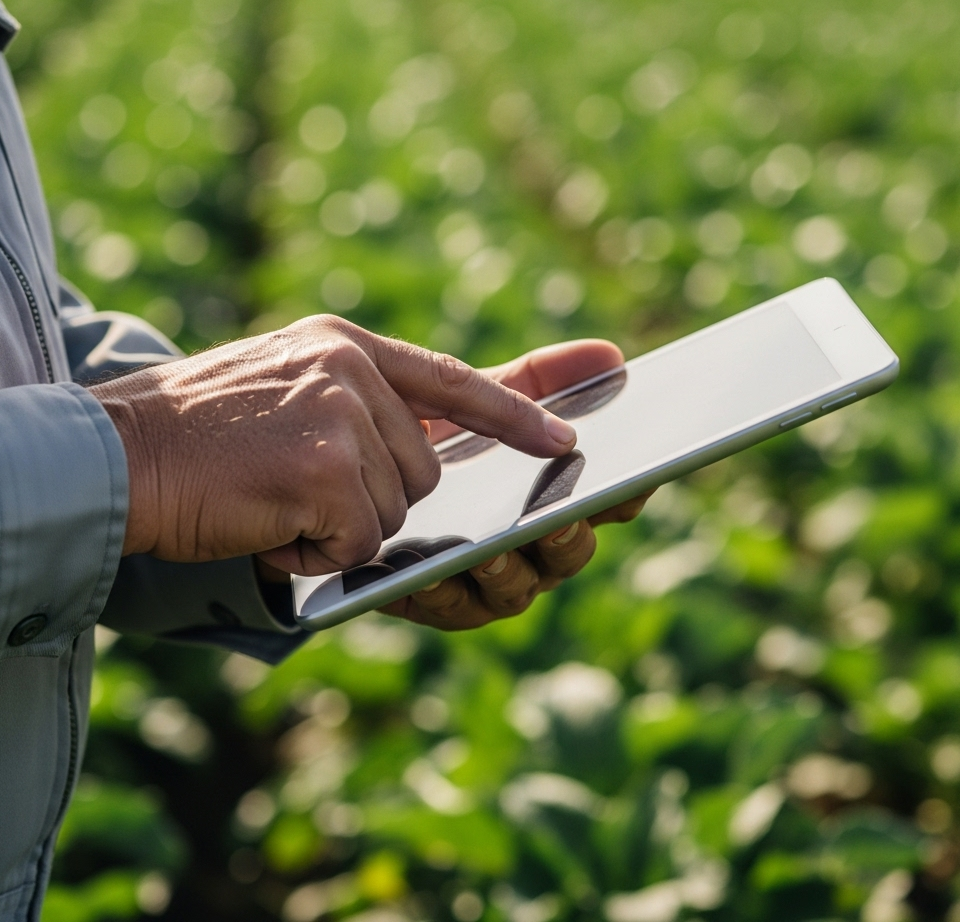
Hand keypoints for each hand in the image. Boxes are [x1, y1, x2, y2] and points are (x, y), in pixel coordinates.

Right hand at [90, 315, 576, 574]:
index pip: (453, 378)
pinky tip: (265, 524)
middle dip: (374, 498)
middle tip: (297, 488)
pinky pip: (360, 540)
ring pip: (396, 509)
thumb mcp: (285, 390)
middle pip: (425, 467)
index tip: (564, 436)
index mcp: (344, 345)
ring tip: (271, 500)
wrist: (110, 455)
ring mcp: (341, 413)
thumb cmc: (196, 436)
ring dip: (339, 526)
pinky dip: (315, 552)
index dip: (516, 410)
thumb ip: (359, 405)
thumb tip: (432, 452)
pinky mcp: (326, 465)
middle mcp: (350, 368)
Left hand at [378, 339, 653, 629]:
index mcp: (543, 497)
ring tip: (493, 547)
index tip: (637, 476)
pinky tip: (435, 570)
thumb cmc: (416, 430)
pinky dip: (447, 590)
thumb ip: (535, 382)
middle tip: (566, 517)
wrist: (328, 454)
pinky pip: (450, 607)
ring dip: (510, 570)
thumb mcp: (470, 398)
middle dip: (569, 537)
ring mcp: (478, 576)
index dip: (625, 494)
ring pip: (516, 588)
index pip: (601, 503)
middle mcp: (522, 543)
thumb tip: (613, 357)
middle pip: (567, 552)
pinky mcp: (428, 597)